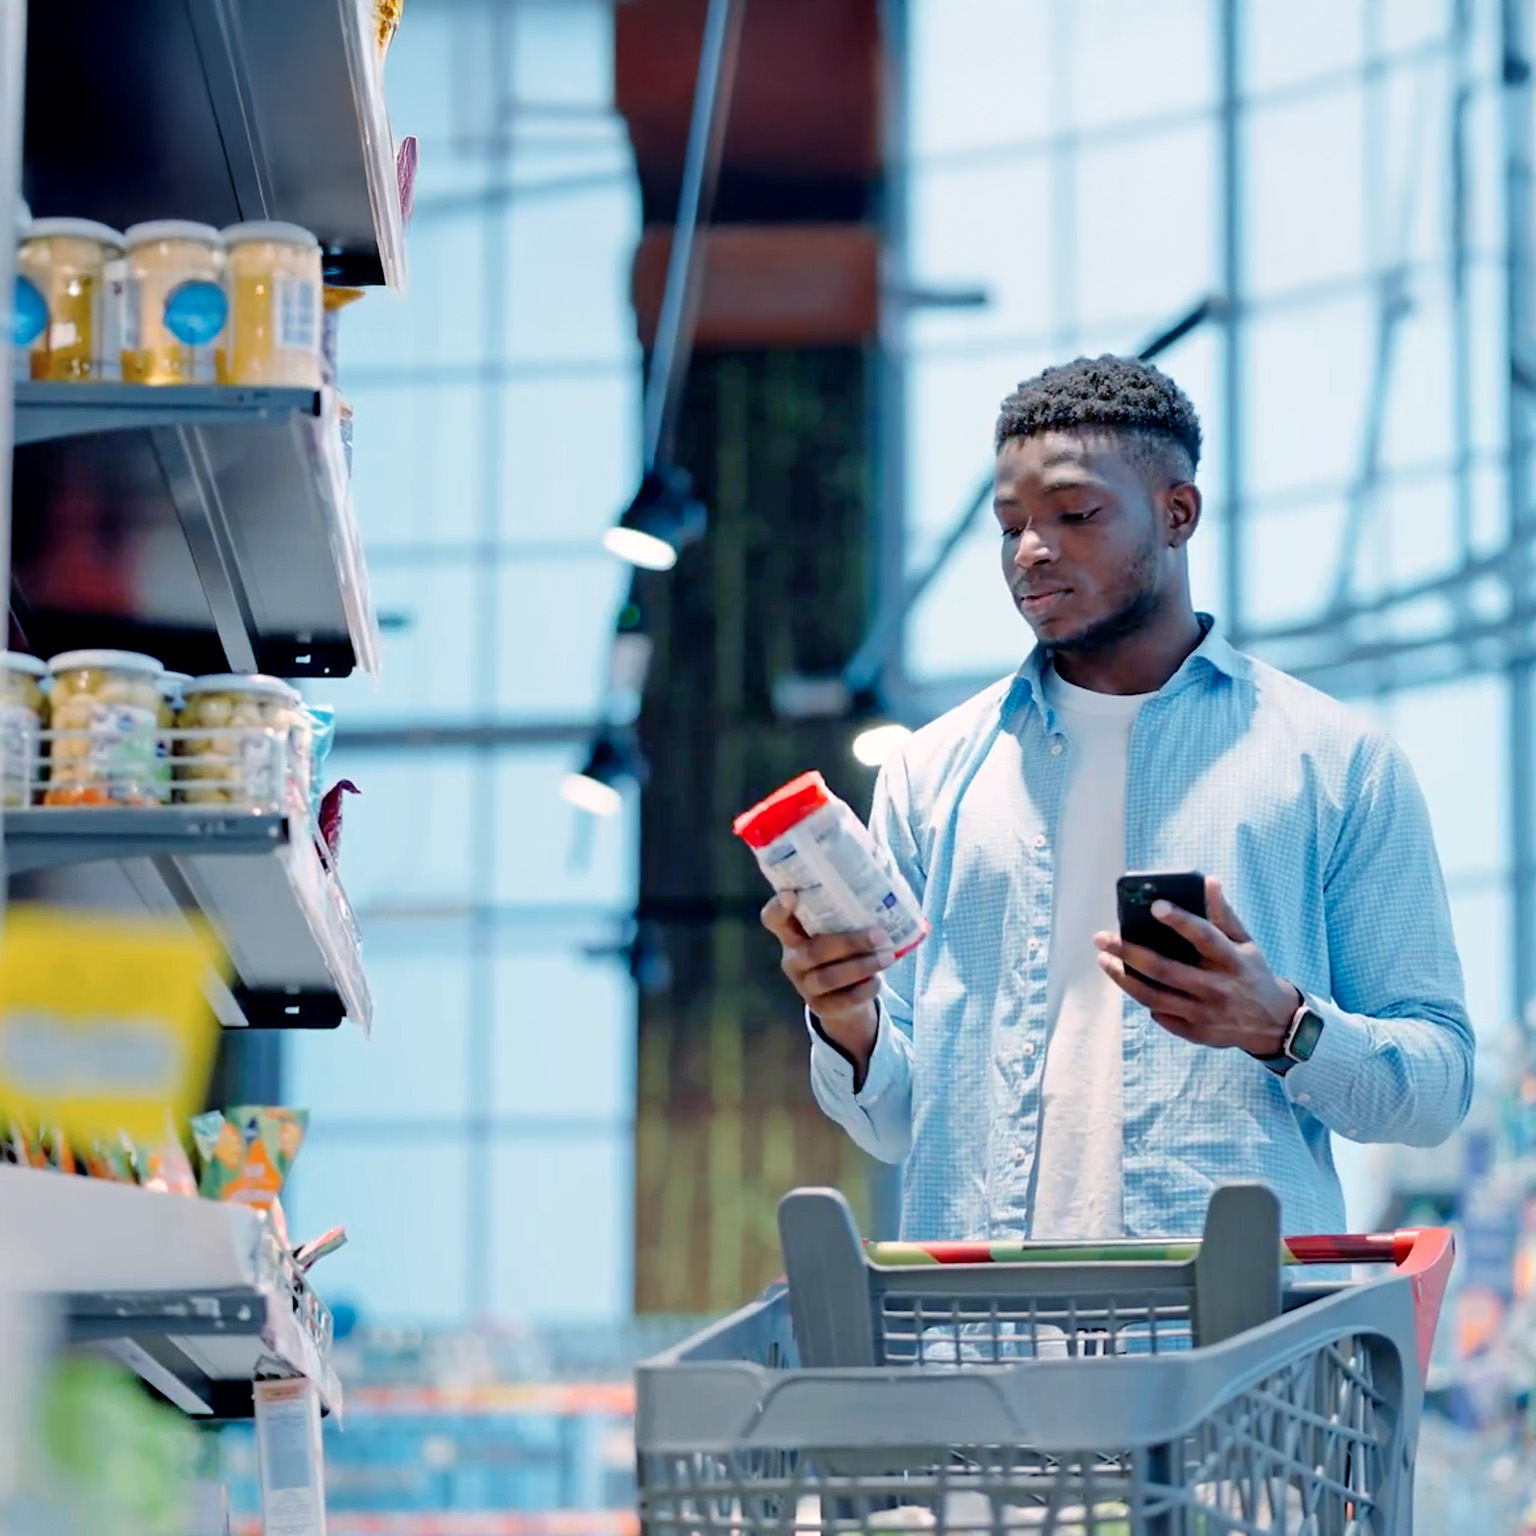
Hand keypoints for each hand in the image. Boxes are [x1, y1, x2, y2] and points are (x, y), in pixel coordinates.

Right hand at [761, 892, 889, 1072]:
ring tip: (887, 957)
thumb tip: (881, 865)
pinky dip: (863, 990)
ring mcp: (803, 986)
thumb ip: (847, 908)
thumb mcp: (839, 929)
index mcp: (793, 934)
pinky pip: (840, 1001)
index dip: (778, 909)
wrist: (845, 1000)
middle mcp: (793, 959)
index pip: (773, 919)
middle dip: (849, 943)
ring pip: (827, 978)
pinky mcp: (820, 1008)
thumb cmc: (845, 951)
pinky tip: (877, 981)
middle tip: (879, 934)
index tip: (791, 895)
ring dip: (861, 966)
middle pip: (812, 951)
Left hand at [1092, 876, 1299, 1056]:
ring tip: (1104, 959)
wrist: (1274, 1024)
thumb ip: (1223, 914)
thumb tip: (1208, 881)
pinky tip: (1129, 981)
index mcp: (1231, 960)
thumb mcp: (1245, 943)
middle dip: (1128, 951)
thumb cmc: (1250, 972)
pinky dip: (1143, 998)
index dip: (1180, 920)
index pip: (1204, 936)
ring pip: (1153, 997)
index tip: (1154, 905)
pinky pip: (1160, 1015)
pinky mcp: (1196, 1033)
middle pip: (1165, 970)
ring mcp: (1205, 1014)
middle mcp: (1217, 988)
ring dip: (1123, 978)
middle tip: (1101, 937)